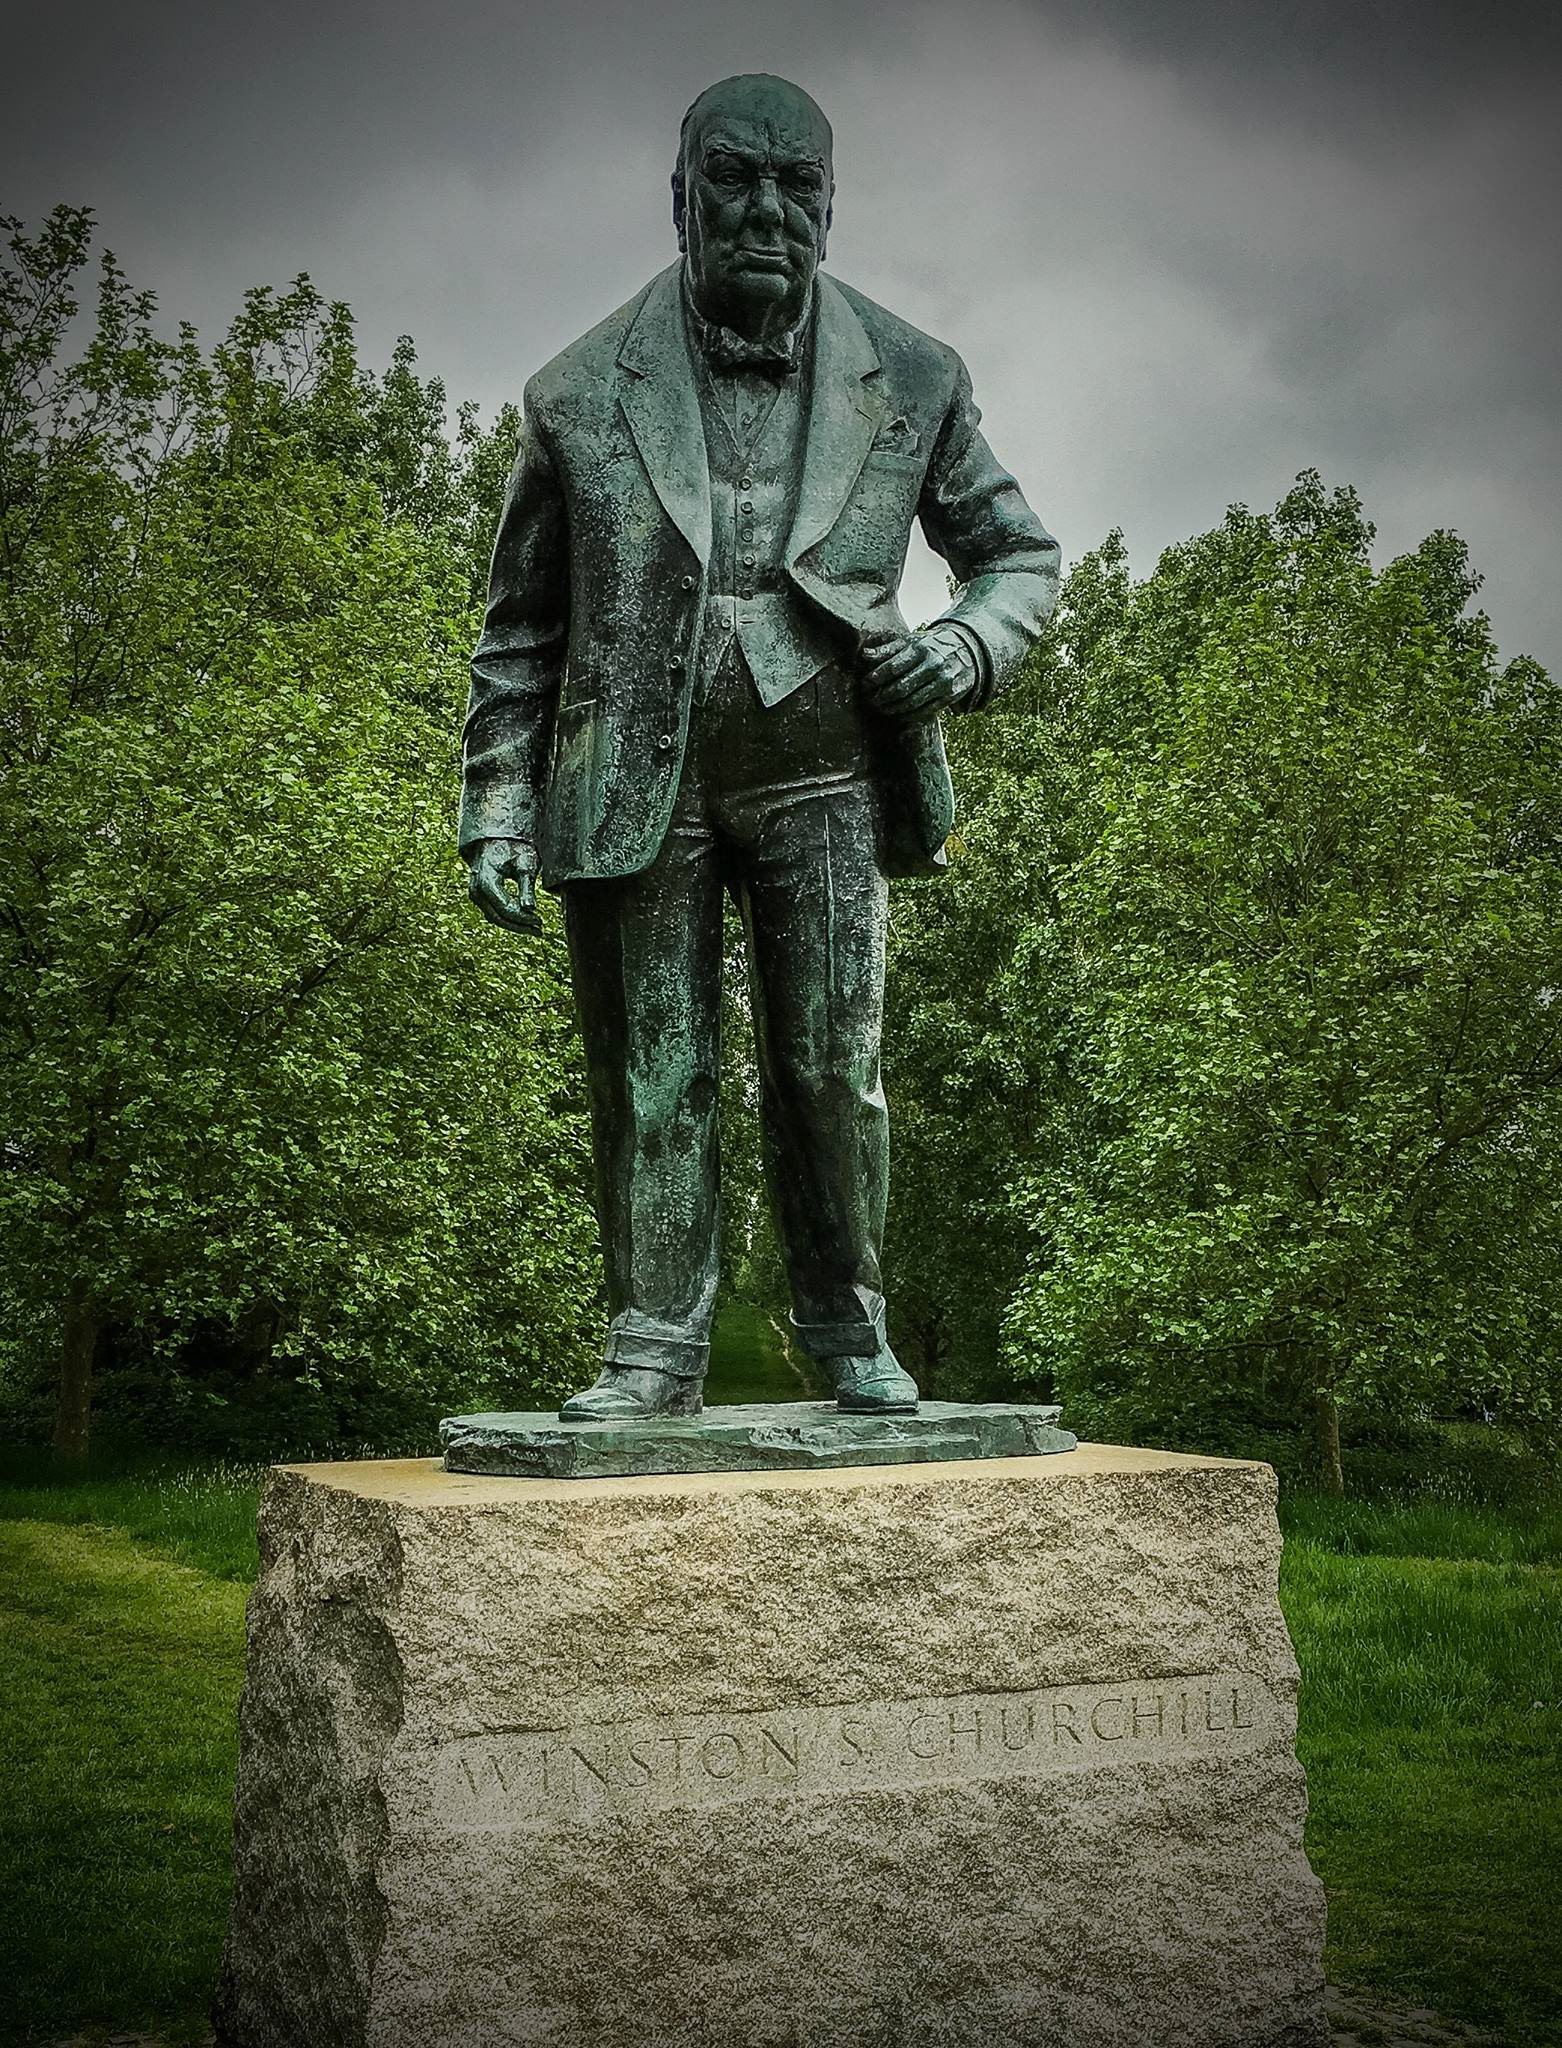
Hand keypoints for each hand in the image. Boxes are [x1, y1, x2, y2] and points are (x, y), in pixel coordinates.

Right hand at [465, 837, 543, 935]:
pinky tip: (524, 921)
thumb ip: (527, 887)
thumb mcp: (525, 864)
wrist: (497, 839)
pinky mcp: (479, 896)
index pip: (504, 907)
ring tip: (534, 929)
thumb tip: (530, 908)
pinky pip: (492, 912)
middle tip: (539, 930)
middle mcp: (476, 889)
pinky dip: (508, 918)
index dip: (522, 918)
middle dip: (519, 925)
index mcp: (486, 880)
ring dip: (514, 925)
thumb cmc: (512, 847)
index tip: (539, 921)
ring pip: (494, 917)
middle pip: (498, 917)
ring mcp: (475, 894)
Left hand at [858, 622, 977, 723]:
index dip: (876, 678)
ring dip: (892, 708)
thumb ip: (887, 650)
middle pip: (900, 688)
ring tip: (881, 707)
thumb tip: (864, 655)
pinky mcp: (950, 696)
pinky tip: (897, 713)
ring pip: (911, 702)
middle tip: (870, 699)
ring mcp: (944, 682)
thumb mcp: (910, 642)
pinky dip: (908, 715)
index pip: (893, 667)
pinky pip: (925, 711)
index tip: (865, 684)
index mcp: (921, 648)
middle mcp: (934, 665)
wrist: (965, 650)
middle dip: (881, 696)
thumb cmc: (930, 646)